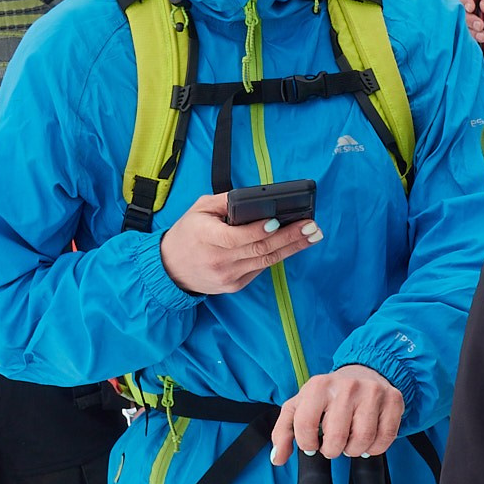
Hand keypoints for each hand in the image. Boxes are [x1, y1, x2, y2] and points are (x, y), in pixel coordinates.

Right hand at [159, 191, 319, 295]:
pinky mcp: (235, 286)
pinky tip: (294, 245)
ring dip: (293, 248)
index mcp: (206, 238)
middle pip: (260, 250)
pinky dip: (278, 255)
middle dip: (290, 237)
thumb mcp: (200, 209)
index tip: (278, 221)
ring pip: (266, 261)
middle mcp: (218, 260)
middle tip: (312, 226)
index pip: (237, 237)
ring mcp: (228, 277)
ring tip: (312, 235)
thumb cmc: (187, 234)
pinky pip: (260, 268)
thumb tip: (258, 197)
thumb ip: (227, 201)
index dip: (260, 230)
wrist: (170, 269)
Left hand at [270, 364, 403, 463]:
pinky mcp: (393, 399)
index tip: (312, 444)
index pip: (306, 426)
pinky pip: (385, 438)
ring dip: (354, 450)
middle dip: (332, 450)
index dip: (307, 444)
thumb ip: (283, 432)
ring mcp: (372, 391)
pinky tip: (368, 441)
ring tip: (350, 442)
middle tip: (333, 444)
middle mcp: (346, 386)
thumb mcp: (299, 407)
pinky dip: (375, 448)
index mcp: (318, 386)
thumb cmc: (327, 396)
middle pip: (336, 438)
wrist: (362, 373)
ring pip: (362, 440)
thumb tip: (277, 459)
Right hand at [450, 0, 483, 46]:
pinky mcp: (471, 27)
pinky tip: (482, 36)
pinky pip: (467, 32)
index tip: (472, 7)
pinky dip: (474, 36)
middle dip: (468, 18)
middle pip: (459, 8)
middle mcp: (469, 0)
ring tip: (483, 33)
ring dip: (471, 29)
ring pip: (462, 22)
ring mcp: (469, 14)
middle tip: (480, 24)